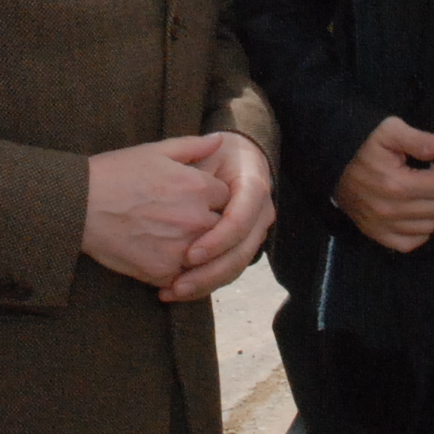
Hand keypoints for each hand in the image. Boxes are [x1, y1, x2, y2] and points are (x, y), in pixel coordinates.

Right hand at [83, 136, 230, 289]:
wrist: (79, 205)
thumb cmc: (115, 173)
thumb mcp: (155, 151)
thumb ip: (193, 146)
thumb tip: (221, 139)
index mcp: (199, 187)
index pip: (228, 198)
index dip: (212, 198)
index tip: (195, 199)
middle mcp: (196, 219)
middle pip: (222, 228)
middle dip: (209, 225)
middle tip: (183, 221)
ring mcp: (182, 249)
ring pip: (205, 255)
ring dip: (196, 250)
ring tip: (170, 238)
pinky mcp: (164, 271)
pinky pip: (183, 276)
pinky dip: (176, 269)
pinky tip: (157, 255)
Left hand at [164, 133, 273, 301]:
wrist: (236, 163)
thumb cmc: (215, 154)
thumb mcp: (204, 148)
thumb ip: (199, 148)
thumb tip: (214, 141)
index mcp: (254, 186)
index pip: (240, 221)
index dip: (217, 241)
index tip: (189, 255)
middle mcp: (261, 213)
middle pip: (241, 252)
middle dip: (210, 272)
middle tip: (177, 284)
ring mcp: (255, 232)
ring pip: (235, 267)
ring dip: (205, 284)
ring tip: (173, 291)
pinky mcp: (243, 246)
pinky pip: (227, 270)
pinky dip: (203, 284)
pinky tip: (175, 290)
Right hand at [333, 115, 433, 253]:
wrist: (330, 161)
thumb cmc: (363, 144)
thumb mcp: (388, 130)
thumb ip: (417, 139)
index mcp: (396, 184)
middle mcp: (390, 210)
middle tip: (433, 171)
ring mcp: (382, 226)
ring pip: (430, 225)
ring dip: (432, 207)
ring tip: (422, 189)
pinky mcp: (375, 235)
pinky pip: (410, 243)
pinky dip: (419, 230)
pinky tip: (415, 212)